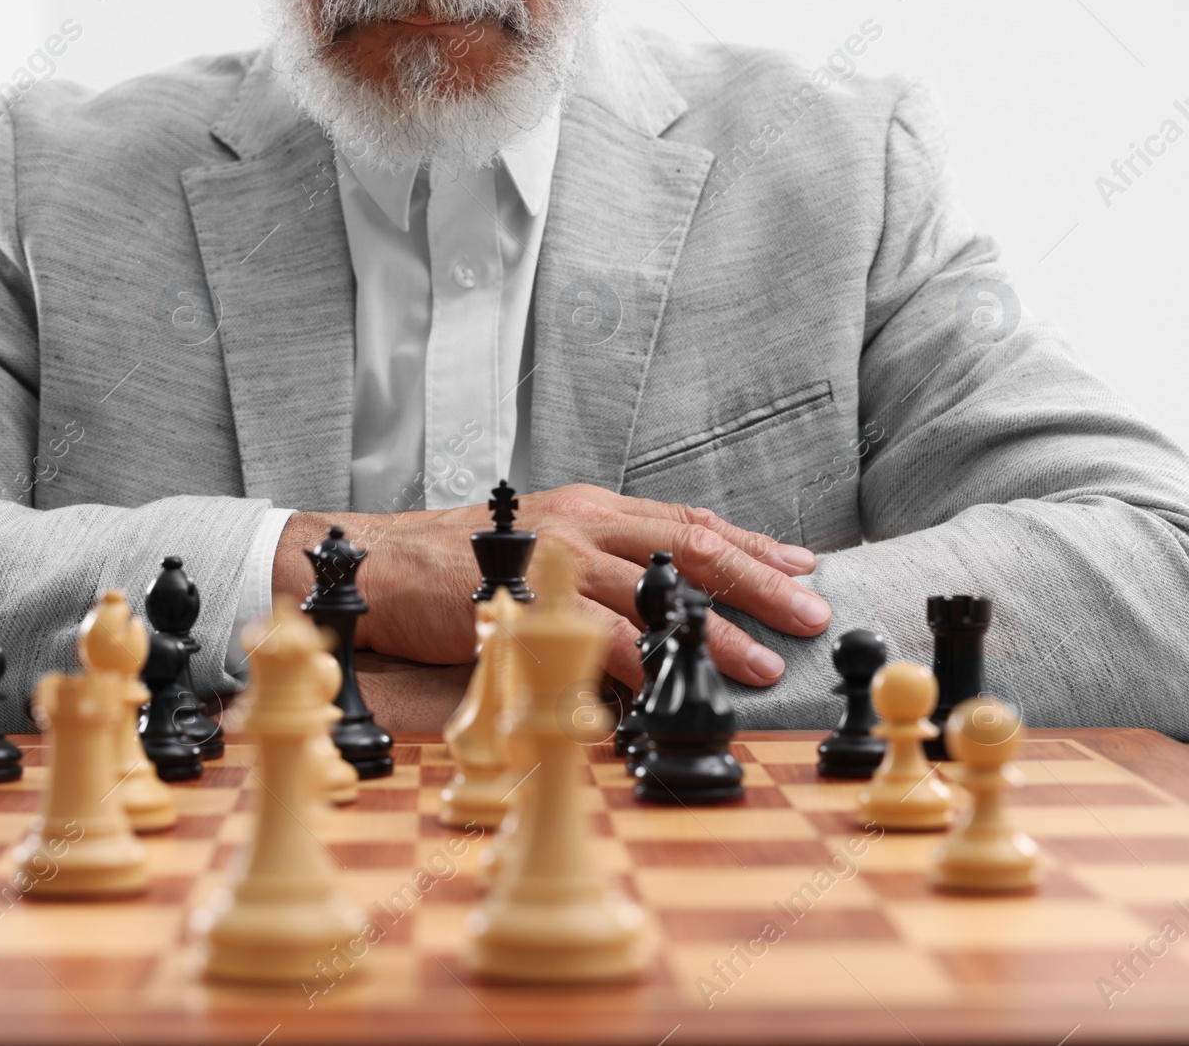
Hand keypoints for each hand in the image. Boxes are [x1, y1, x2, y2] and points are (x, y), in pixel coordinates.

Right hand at [272, 483, 829, 687]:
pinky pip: (594, 632)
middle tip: (811, 610)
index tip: (803, 565)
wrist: (380, 565)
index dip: (750, 545)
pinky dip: (638, 660)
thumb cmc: (455, 561)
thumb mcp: (537, 548)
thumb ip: (594, 569)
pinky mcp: (525, 599)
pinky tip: (670, 682)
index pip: (686, 522)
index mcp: (589, 508)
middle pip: (687, 547)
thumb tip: (654, 608)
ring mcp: (554, 558)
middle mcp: (581, 522)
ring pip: (653, 592)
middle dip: (757, 580)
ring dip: (713, 630)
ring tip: (761, 662)